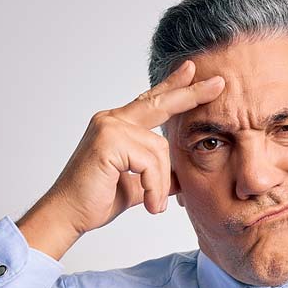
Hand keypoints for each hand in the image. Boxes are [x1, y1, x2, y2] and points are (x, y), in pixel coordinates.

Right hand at [28, 58, 225, 236]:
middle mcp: (111, 119)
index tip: (192, 72)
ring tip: (154, 205)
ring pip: (160, 150)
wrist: (68, 215)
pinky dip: (154, 187)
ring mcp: (109, 127)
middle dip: (191, 94)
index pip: (150, 101)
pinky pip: (150, 162)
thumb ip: (154, 175)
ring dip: (161, 184)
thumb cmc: (95, 201)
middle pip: (160, 103)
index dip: (173, 87)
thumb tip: (180, 178)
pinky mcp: (109, 142)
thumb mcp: (134, 186)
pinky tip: (148, 203)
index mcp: (116, 125)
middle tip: (219, 84)